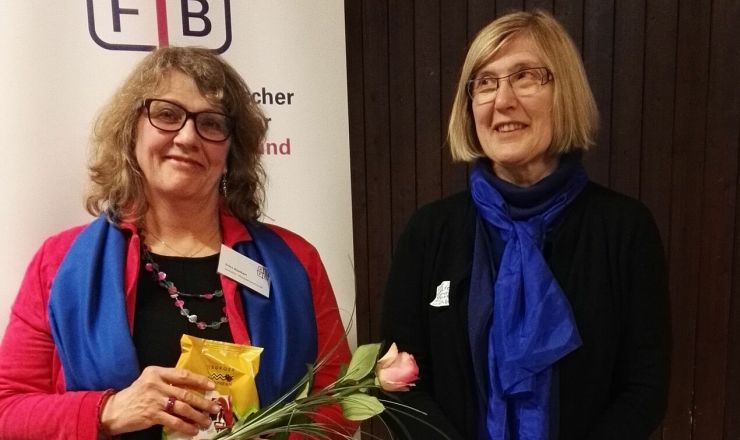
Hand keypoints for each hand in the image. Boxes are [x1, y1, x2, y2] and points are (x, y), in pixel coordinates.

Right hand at [100, 366, 220, 435]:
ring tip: (207, 421)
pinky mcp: (152, 415)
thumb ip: (167, 381)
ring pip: (183, 408)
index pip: (183, 375)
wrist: (114, 410)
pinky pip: (174, 422)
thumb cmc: (135, 394)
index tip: (212, 386)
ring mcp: (154, 400)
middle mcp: (156, 384)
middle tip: (215, 408)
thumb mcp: (149, 381)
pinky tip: (193, 430)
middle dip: (203, 402)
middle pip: (186, 393)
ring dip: (198, 416)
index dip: (199, 381)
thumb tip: (192, 387)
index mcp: (156, 372)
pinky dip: (186, 427)